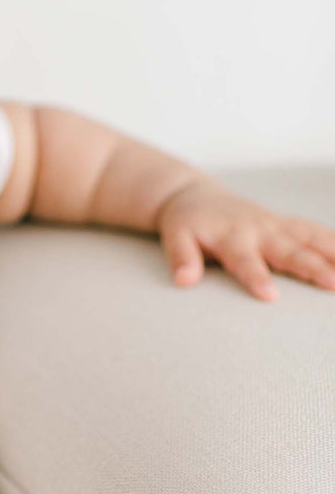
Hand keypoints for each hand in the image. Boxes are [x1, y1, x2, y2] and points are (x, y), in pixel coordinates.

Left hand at [155, 177, 334, 300]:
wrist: (195, 197)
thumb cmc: (187, 222)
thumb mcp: (175, 237)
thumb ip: (182, 258)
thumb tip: (184, 280)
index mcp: (230, 236)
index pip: (244, 261)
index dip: (257, 277)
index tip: (271, 296)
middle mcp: (259, 229)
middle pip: (288, 251)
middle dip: (312, 267)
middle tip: (334, 285)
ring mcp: (276, 225)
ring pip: (311, 238)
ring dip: (334, 254)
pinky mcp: (287, 224)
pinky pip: (315, 232)